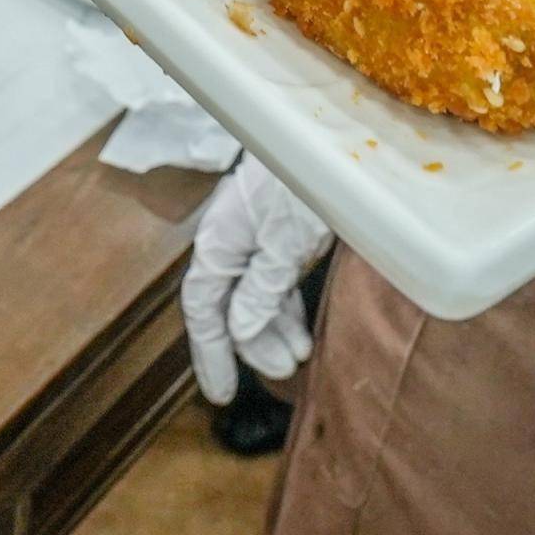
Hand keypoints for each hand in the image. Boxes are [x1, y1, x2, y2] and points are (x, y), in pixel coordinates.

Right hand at [181, 157, 334, 403]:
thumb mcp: (286, 242)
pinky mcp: (282, 233)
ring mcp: (257, 236)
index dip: (212, 353)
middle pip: (230, 306)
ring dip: (274, 330)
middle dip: (253, 345)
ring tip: (300, 357)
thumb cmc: (305, 184)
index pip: (204, 309)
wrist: (330, 139)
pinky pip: (275, 281)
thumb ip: (261, 288)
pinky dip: (286, 308)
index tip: (222, 394)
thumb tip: (240, 331)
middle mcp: (232, 241)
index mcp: (220, 241)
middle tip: (284, 372)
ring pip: (256, 296)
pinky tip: (304, 331)